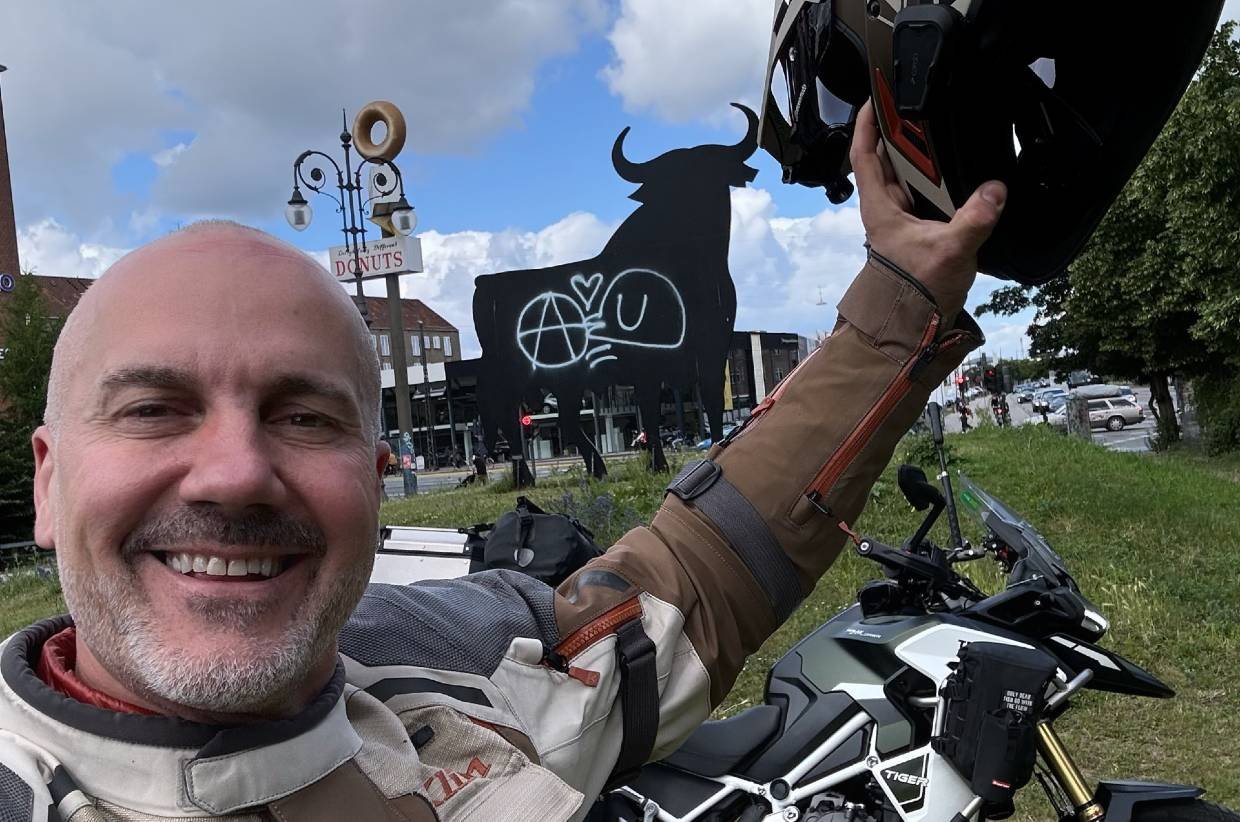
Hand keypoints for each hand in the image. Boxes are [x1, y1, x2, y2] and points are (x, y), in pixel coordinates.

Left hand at [849, 101, 1005, 319]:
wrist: (915, 326)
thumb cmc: (918, 291)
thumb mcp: (950, 252)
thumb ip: (973, 220)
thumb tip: (995, 190)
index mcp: (881, 207)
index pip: (864, 155)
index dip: (866, 124)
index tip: (875, 96)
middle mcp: (887, 208)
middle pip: (887, 158)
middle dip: (900, 129)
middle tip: (920, 100)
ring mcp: (903, 218)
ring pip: (908, 174)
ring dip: (921, 152)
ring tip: (941, 122)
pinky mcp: (920, 228)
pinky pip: (926, 191)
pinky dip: (938, 176)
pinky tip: (958, 165)